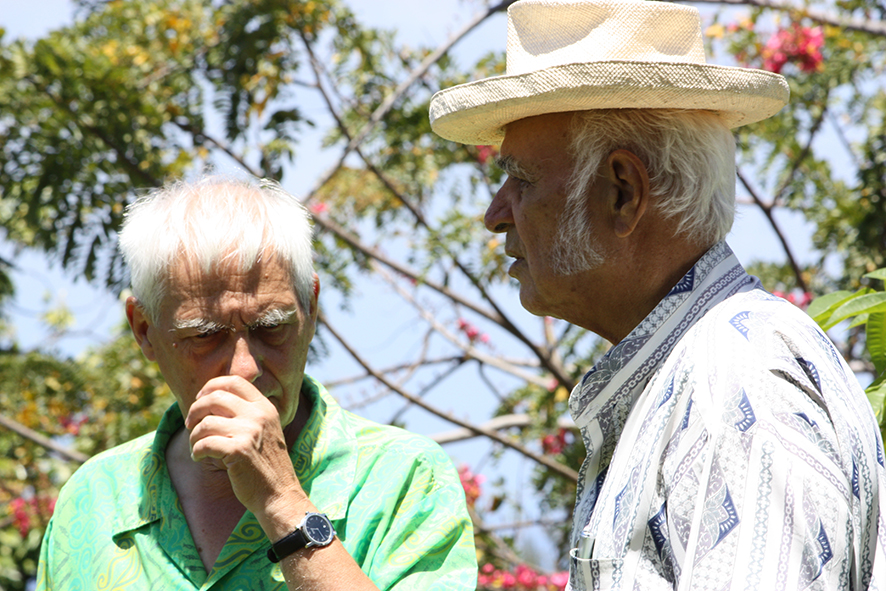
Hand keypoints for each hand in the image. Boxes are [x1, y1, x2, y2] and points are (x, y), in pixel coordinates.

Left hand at [185, 375, 306, 513]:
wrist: (279, 494)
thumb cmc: (266, 465)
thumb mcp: (265, 430)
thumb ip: (246, 414)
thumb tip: (211, 400)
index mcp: (265, 407)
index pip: (234, 381)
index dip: (212, 386)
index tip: (200, 399)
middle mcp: (259, 415)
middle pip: (215, 397)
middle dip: (195, 410)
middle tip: (189, 424)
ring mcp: (249, 432)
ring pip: (206, 423)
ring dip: (194, 436)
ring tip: (196, 447)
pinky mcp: (238, 451)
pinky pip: (204, 444)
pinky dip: (196, 451)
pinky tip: (199, 458)